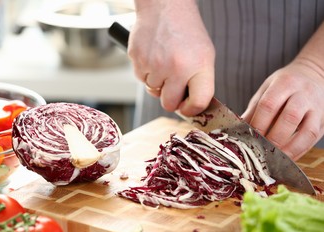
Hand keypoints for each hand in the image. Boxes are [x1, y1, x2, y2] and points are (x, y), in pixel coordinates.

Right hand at [129, 0, 214, 115]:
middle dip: (170, 98)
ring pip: (153, 92)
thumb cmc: (186, 32)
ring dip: (158, 82)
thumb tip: (190, 107)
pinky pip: (141, 79)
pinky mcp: (138, 60)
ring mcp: (155, 64)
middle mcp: (177, 67)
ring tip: (163, 61)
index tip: (188, 108)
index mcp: (199, 66)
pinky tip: (153, 56)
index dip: (192, 110)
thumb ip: (200, 82)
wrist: (165, 7)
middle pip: (169, 104)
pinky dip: (147, 72)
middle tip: (173, 84)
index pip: (198, 102)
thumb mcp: (204, 55)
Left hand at [242, 59, 323, 159]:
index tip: (249, 138)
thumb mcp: (266, 90)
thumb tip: (237, 129)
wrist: (314, 74)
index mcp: (284, 83)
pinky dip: (300, 151)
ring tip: (275, 159)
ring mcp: (317, 107)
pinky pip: (313, 138)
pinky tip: (287, 158)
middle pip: (289, 118)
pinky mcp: (323, 120)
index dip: (258, 124)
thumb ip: (254, 109)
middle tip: (261, 150)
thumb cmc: (284, 84)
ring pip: (307, 130)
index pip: (269, 105)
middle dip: (274, 138)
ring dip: (290, 148)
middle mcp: (303, 94)